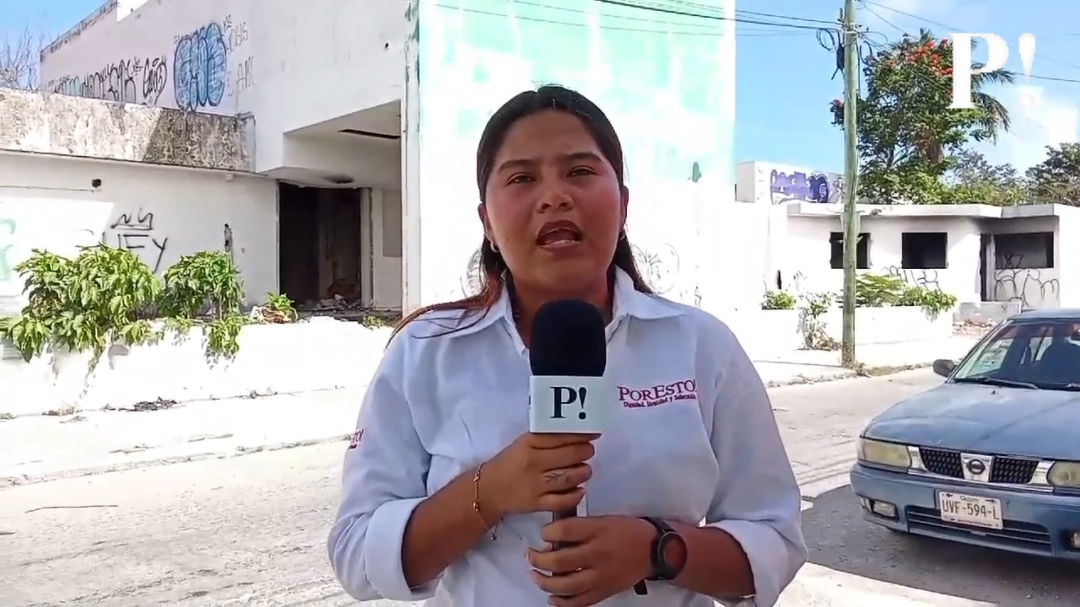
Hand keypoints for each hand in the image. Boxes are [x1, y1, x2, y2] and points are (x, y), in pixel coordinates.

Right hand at [480, 432, 598, 518]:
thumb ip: (546, 440)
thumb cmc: (510, 463)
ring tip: (586, 470)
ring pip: (568, 478)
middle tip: (589, 451)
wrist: (488, 490)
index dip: (581, 435)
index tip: (593, 434)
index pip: (559, 436)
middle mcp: (532, 463)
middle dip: (585, 452)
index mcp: (528, 444)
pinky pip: (562, 501)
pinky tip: (580, 490)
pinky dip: (575, 495)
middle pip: (567, 456)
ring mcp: (535, 485)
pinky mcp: (536, 504)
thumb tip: (577, 435)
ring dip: (583, 473)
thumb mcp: (522, 444)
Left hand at [527, 516, 653, 606]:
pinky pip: (580, 602)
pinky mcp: (605, 591)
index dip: (547, 532)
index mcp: (599, 530)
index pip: (565, 530)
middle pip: (560, 560)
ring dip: (545, 581)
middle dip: (539, 558)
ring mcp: (601, 575)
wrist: (655, 551)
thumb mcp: (605, 519)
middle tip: (531, 556)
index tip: (543, 533)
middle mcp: (598, 553)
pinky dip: (563, 603)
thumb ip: (581, 527)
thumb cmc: (627, 530)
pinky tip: (552, 598)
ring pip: (566, 585)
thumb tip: (553, 536)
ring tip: (535, 576)